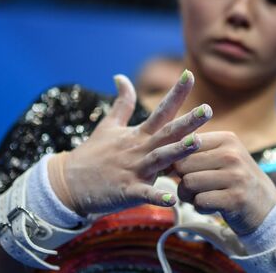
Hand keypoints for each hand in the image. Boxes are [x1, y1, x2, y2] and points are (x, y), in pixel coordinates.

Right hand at [49, 71, 211, 215]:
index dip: (176, 93)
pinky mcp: (126, 191)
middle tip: (207, 110)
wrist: (68, 183)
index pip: (161, 110)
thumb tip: (121, 76)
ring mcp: (133, 170)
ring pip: (159, 159)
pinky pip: (144, 194)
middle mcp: (139, 149)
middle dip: (188, 122)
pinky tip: (173, 200)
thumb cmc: (92, 154)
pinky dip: (157, 197)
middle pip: (167, 133)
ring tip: (196, 143)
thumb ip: (122, 103)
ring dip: (177, 151)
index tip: (190, 74)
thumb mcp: (108, 125)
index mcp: (138, 134)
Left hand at [175, 132, 275, 235]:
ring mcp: (236, 176)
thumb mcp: (224, 157)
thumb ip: (198, 150)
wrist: (266, 207)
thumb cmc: (235, 180)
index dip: (177, 159)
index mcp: (227, 139)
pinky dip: (198, 207)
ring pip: (188, 183)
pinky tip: (209, 206)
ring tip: (198, 196)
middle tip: (191, 187)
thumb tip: (164, 149)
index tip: (182, 170)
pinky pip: (199, 201)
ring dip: (187, 195)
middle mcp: (232, 154)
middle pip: (183, 164)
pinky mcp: (236, 199)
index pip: (185, 144)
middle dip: (181, 179)